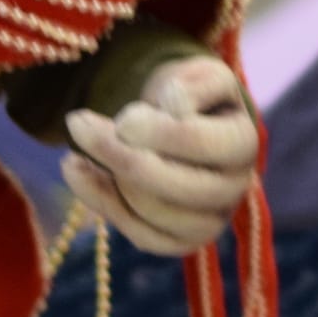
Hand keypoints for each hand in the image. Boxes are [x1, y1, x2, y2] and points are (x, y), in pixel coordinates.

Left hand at [63, 52, 257, 256]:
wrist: (186, 122)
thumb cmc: (192, 95)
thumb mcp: (199, 74)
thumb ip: (191, 85)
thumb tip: (174, 106)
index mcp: (242, 142)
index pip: (196, 141)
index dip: (152, 129)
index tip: (121, 115)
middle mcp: (234, 188)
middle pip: (170, 185)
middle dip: (115, 153)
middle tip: (77, 122)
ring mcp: (211, 221)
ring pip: (150, 211)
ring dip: (106, 174)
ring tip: (82, 140)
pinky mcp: (182, 242)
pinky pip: (140, 235)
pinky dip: (100, 202)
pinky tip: (75, 167)